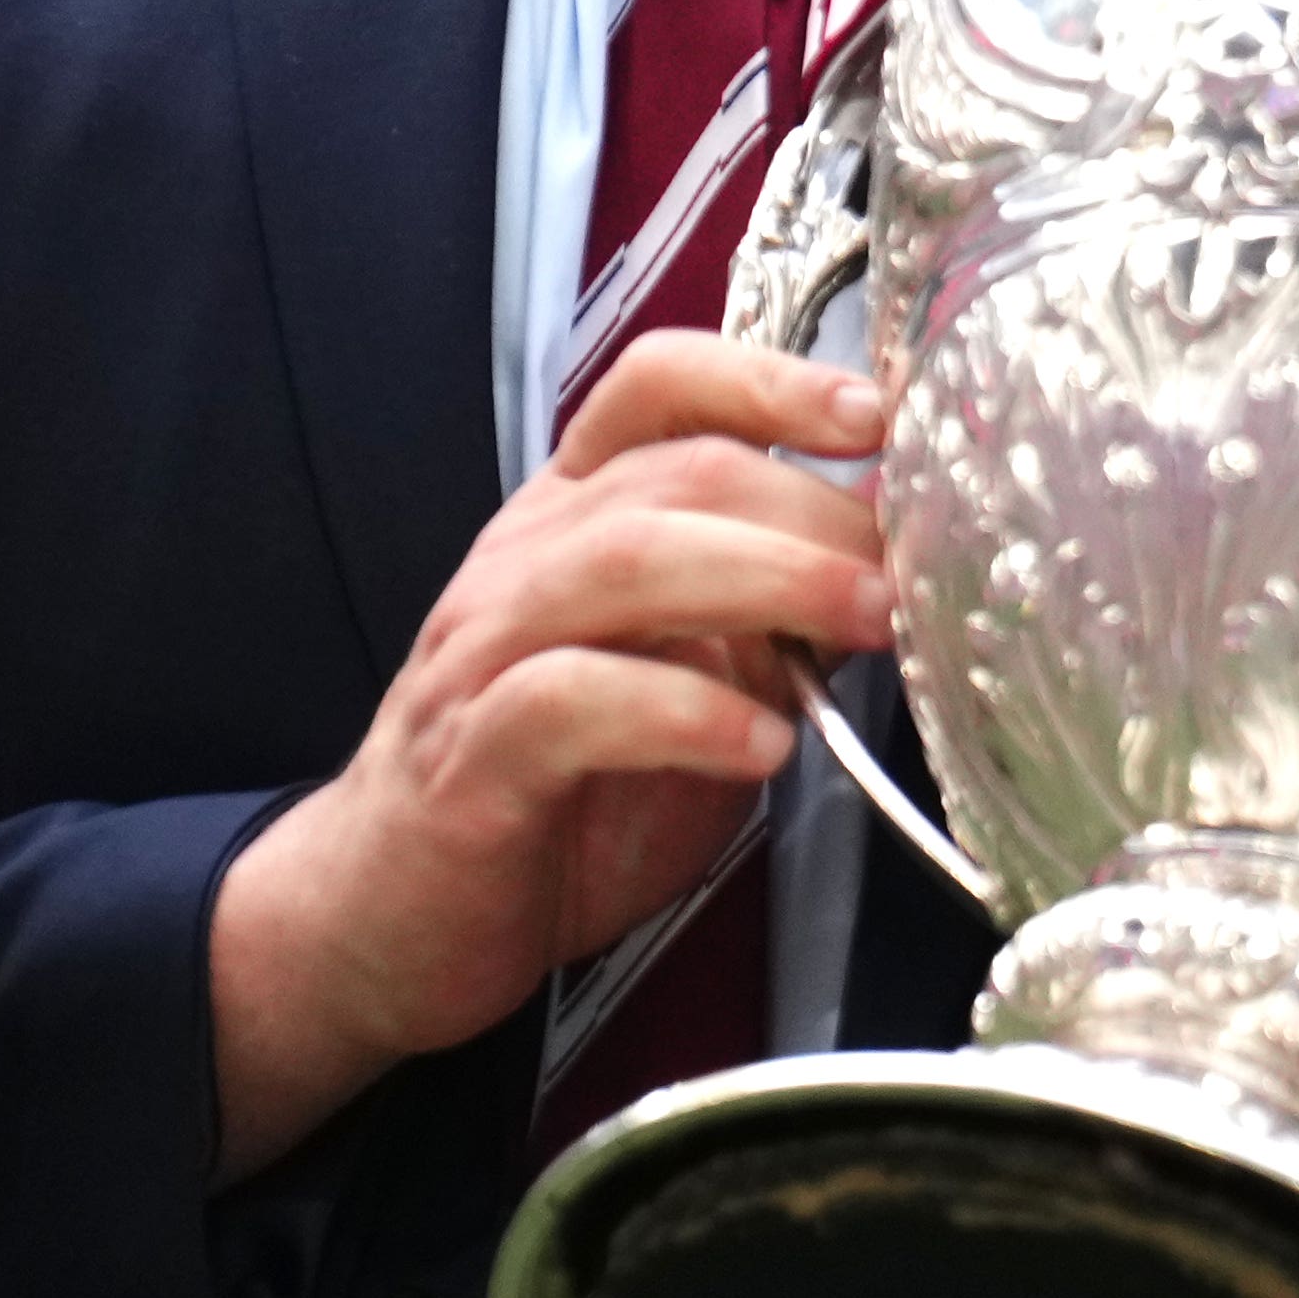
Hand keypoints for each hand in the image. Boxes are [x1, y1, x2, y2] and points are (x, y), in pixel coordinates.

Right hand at [208, 334, 894, 1176]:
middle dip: (811, 509)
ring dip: (765, 579)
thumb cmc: (552, 798)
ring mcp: (487, 653)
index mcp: (572, 520)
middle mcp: (525, 562)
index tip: (876, 413)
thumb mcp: (684, 690)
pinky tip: (759, 745)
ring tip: (864, 623)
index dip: (768, 379)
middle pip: (674, 474)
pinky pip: (572, 700)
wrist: (388, 917)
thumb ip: (767, 629)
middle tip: (909, 572)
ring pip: (622, 562)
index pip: (658, 390)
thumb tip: (893, 585)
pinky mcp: (471, 757)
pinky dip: (680, 712)